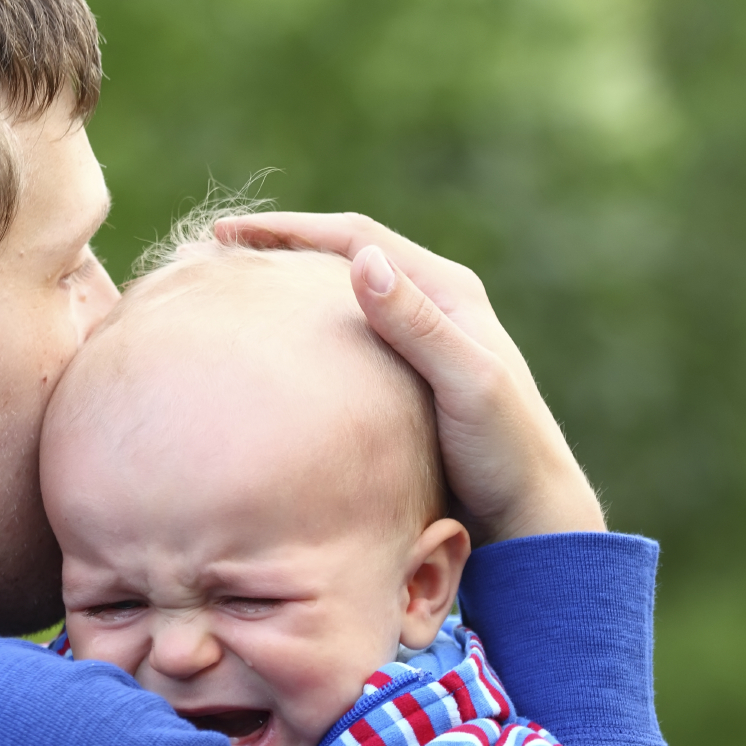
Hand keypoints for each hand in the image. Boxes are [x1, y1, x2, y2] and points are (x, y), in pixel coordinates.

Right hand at [216, 212, 605, 545]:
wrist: (531, 515)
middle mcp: (434, 305)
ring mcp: (420, 342)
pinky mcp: (408, 380)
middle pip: (344, 258)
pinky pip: (346, 340)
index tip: (225, 236)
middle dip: (279, 250)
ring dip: (290, 291)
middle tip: (214, 258)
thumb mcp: (465, 384)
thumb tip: (361, 262)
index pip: (356, 238)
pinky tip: (274, 356)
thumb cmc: (505, 453)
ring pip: (342, 300)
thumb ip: (417, 324)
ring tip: (233, 297)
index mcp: (449, 290)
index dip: (288, 230)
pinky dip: (305, 335)